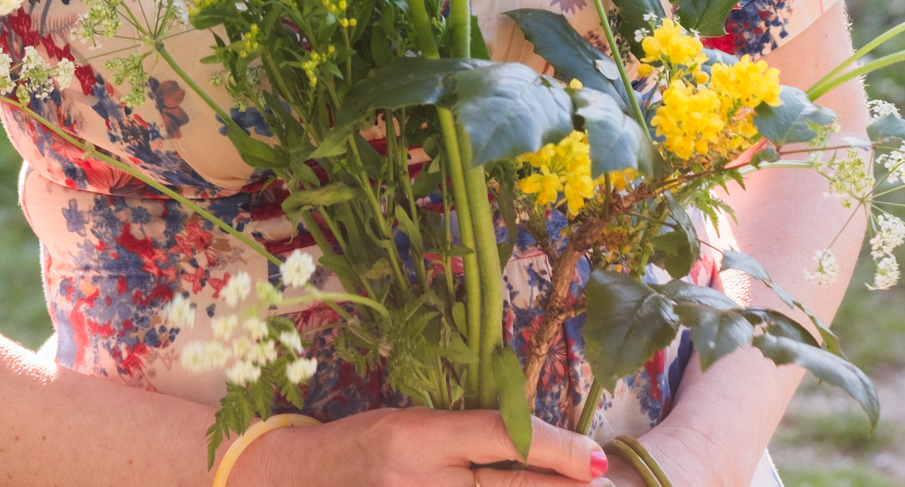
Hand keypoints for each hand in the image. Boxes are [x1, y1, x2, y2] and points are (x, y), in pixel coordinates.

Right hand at [235, 407, 608, 486]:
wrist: (299, 485)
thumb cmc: (359, 445)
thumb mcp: (410, 424)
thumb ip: (466, 436)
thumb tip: (536, 446)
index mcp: (416, 437)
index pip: (501, 437)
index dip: (555, 449)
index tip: (598, 458)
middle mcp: (420, 482)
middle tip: (605, 486)